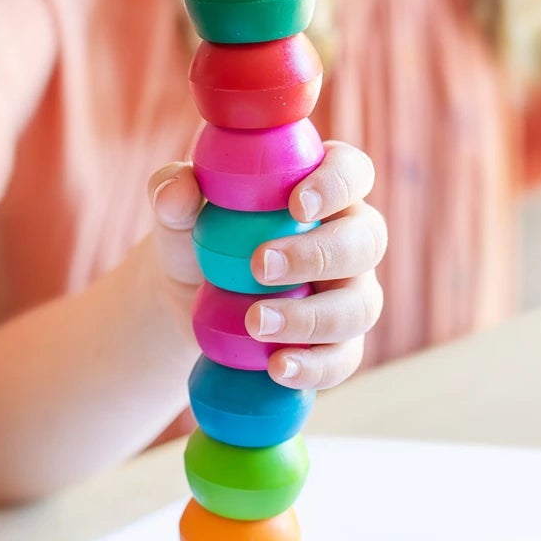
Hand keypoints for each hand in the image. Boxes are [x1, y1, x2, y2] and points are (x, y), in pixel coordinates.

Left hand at [149, 141, 385, 392]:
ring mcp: (349, 292)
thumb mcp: (176, 210)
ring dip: (313, 318)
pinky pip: (345, 358)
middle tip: (260, 266)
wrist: (188, 298)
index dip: (337, 184)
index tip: (296, 205)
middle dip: (318, 254)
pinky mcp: (337, 342)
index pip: (352, 172)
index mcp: (318, 189)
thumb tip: (176, 191)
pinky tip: (277, 369)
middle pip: (367, 240)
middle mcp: (346, 236)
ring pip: (361, 305)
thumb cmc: (196, 235)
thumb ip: (172, 189)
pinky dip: (315, 367)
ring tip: (256, 323)